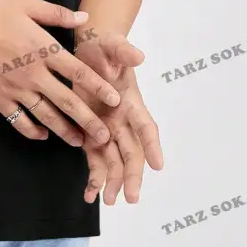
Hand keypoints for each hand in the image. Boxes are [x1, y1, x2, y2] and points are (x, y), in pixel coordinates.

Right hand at [0, 0, 121, 146]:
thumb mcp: (26, 4)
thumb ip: (57, 13)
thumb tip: (85, 18)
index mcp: (43, 50)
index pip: (78, 72)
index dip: (99, 87)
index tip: (115, 100)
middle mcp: (33, 73)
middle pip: (67, 101)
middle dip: (88, 119)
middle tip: (104, 136)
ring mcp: (16, 89)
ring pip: (45, 115)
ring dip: (64, 130)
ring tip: (79, 142)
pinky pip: (18, 120)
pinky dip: (32, 130)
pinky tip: (43, 135)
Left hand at [75, 30, 162, 204]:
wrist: (88, 52)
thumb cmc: (104, 48)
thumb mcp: (112, 45)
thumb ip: (123, 52)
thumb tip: (138, 56)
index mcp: (132, 102)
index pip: (146, 127)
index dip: (152, 145)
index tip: (158, 164)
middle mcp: (123, 121)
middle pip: (132, 153)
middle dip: (132, 175)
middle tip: (131, 197)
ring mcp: (107, 130)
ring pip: (115, 162)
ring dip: (113, 182)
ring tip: (110, 201)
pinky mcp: (90, 135)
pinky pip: (95, 161)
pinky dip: (94, 179)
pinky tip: (91, 196)